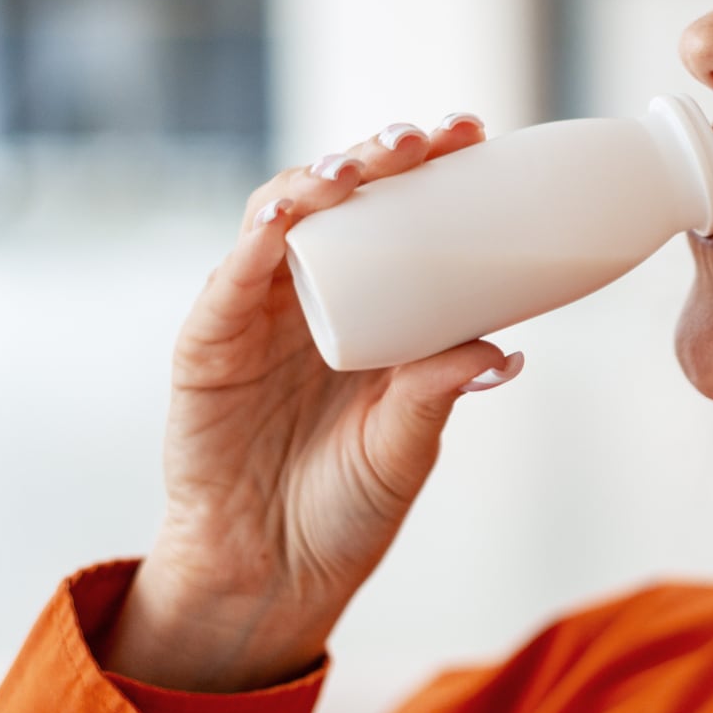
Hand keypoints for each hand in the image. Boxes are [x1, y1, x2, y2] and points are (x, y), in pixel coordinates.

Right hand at [101, 113, 525, 691]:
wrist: (274, 576)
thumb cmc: (345, 507)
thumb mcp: (408, 444)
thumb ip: (440, 391)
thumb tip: (505, 350)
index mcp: (366, 306)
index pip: (396, 215)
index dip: (430, 170)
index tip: (476, 136)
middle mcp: (309, 294)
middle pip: (339, 200)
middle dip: (379, 156)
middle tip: (425, 139)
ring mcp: (254, 314)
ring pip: (278, 218)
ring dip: (317, 180)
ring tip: (360, 167)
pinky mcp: (207, 345)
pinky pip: (228, 280)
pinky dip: (254, 241)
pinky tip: (283, 215)